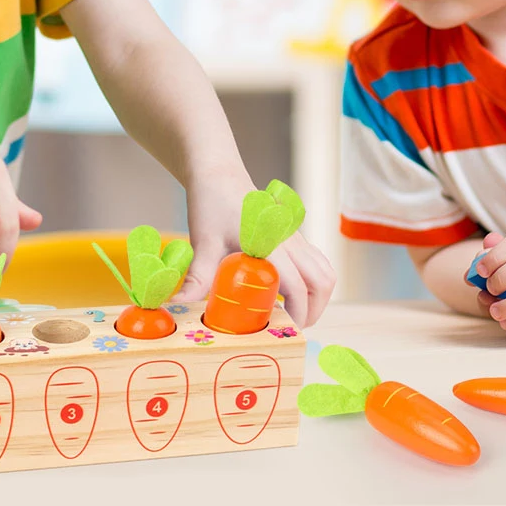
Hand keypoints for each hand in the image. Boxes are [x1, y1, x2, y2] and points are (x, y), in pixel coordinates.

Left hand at [172, 176, 335, 326]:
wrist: (218, 173)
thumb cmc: (212, 204)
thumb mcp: (203, 243)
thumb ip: (198, 278)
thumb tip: (180, 306)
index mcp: (271, 244)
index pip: (297, 286)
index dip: (297, 314)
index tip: (284, 331)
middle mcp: (290, 240)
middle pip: (323, 280)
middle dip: (314, 309)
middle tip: (291, 327)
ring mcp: (295, 236)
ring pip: (324, 270)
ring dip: (317, 295)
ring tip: (293, 313)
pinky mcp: (293, 235)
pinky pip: (316, 261)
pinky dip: (312, 280)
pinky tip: (286, 290)